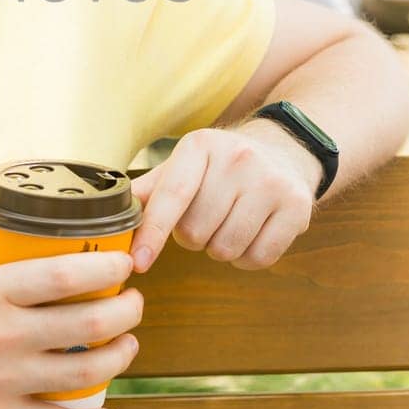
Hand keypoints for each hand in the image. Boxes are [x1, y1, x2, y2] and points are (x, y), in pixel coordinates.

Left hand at [129, 124, 320, 273]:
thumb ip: (149, 191)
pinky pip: (259, 258)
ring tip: (227, 222)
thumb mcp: (185, 164)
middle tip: (205, 217)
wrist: (283, 151)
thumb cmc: (221, 166)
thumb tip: (111, 217)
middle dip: (192, 236)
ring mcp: (271, 182)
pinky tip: (250, 233)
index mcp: (200, 146)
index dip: (153, 233)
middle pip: (196, 232)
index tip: (137, 262)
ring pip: (226, 249)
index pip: (172, 196)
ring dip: (219, 248)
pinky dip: (247, 258)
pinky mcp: (297, 207)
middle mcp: (238, 158)